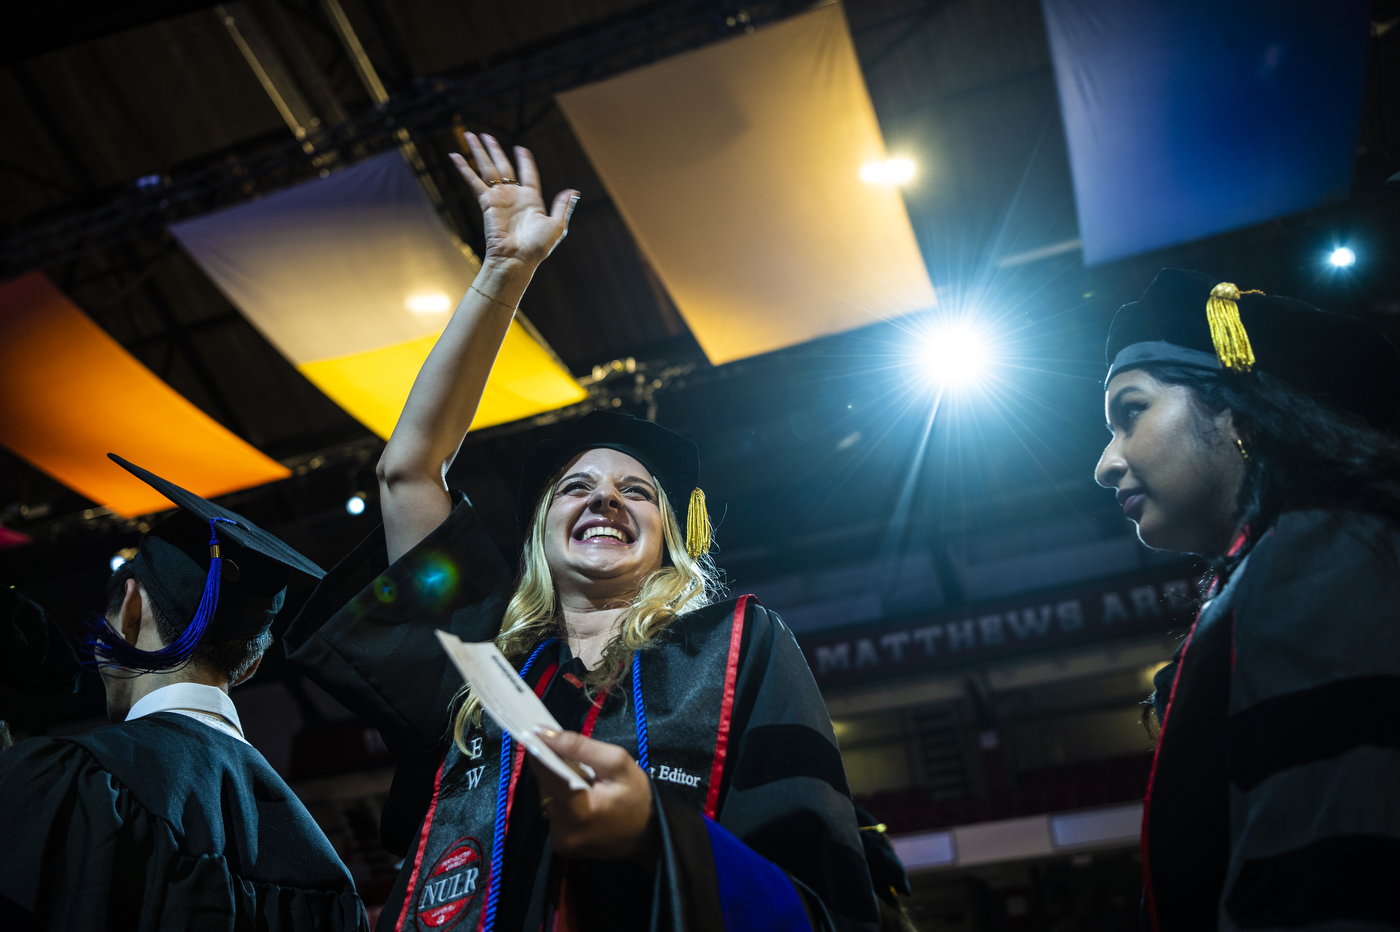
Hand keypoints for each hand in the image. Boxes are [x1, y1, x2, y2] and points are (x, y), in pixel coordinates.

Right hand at [451, 133, 578, 269]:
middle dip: (494, 150)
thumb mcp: (556, 225)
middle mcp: (514, 196)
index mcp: (531, 199)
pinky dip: (464, 169)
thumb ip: (562, 206)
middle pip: (503, 166)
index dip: (525, 161)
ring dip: (479, 152)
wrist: (517, 259)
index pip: (528, 174)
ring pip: (487, 168)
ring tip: (470, 135)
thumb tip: (573, 191)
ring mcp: (499, 198)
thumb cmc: (537, 247)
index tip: (521, 149)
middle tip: (485, 134)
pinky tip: (455, 156)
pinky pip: (474, 182)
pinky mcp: (487, 202)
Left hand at [529, 727, 657, 868]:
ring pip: (547, 796)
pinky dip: (562, 795)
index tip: (533, 729)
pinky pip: (553, 809)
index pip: (545, 773)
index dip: (538, 749)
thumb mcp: (617, 763)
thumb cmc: (638, 798)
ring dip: (556, 780)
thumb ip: (578, 746)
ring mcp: (560, 841)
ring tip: (578, 772)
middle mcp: (562, 832)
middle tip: (565, 750)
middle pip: (544, 785)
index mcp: (577, 812)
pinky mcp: (561, 843)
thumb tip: (542, 732)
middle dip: (552, 764)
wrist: (650, 836)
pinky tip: (578, 789)